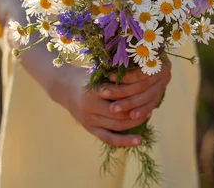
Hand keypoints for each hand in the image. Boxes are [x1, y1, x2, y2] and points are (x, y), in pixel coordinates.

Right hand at [49, 59, 170, 146]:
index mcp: (92, 90)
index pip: (118, 95)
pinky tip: (138, 140)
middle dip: (136, 110)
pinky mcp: (89, 128)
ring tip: (147, 116)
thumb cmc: (87, 76)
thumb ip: (116, 75)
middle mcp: (89, 107)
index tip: (148, 91)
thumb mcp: (99, 71)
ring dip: (134, 122)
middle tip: (150, 106)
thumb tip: (144, 72)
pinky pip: (108, 138)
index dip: (134, 95)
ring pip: (116, 126)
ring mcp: (88, 120)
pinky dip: (124, 141)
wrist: (64, 87)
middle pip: (119, 113)